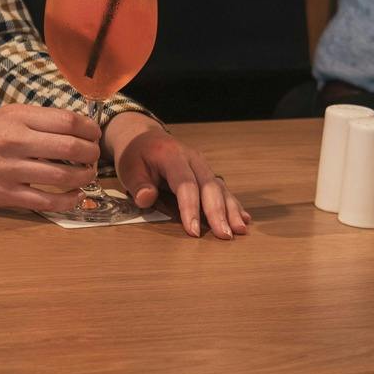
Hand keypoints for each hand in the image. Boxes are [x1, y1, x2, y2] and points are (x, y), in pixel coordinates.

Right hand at [0, 104, 99, 211]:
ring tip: (87, 176)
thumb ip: (34, 121)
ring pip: (64, 176)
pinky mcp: (5, 195)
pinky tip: (75, 196)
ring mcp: (9, 170)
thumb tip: (74, 127)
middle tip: (94, 157)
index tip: (95, 135)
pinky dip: (69, 200)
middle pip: (71, 147)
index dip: (90, 129)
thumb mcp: (1, 117)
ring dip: (84, 177)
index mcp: (15, 117)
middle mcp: (14, 141)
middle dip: (92, 154)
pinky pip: (47, 201)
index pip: (68, 120)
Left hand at [106, 112, 250, 238]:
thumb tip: (147, 198)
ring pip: (220, 188)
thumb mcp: (129, 169)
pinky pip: (223, 189)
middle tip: (224, 235)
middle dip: (218, 212)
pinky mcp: (207, 174)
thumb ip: (138, 184)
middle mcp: (192, 159)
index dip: (190, 208)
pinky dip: (233, 204)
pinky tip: (244, 219)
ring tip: (240, 230)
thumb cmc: (136, 157)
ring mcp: (203, 166)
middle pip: (209, 186)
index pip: (185, 183)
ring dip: (231, 210)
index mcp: (172, 156)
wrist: (145, 138)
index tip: (194, 231)